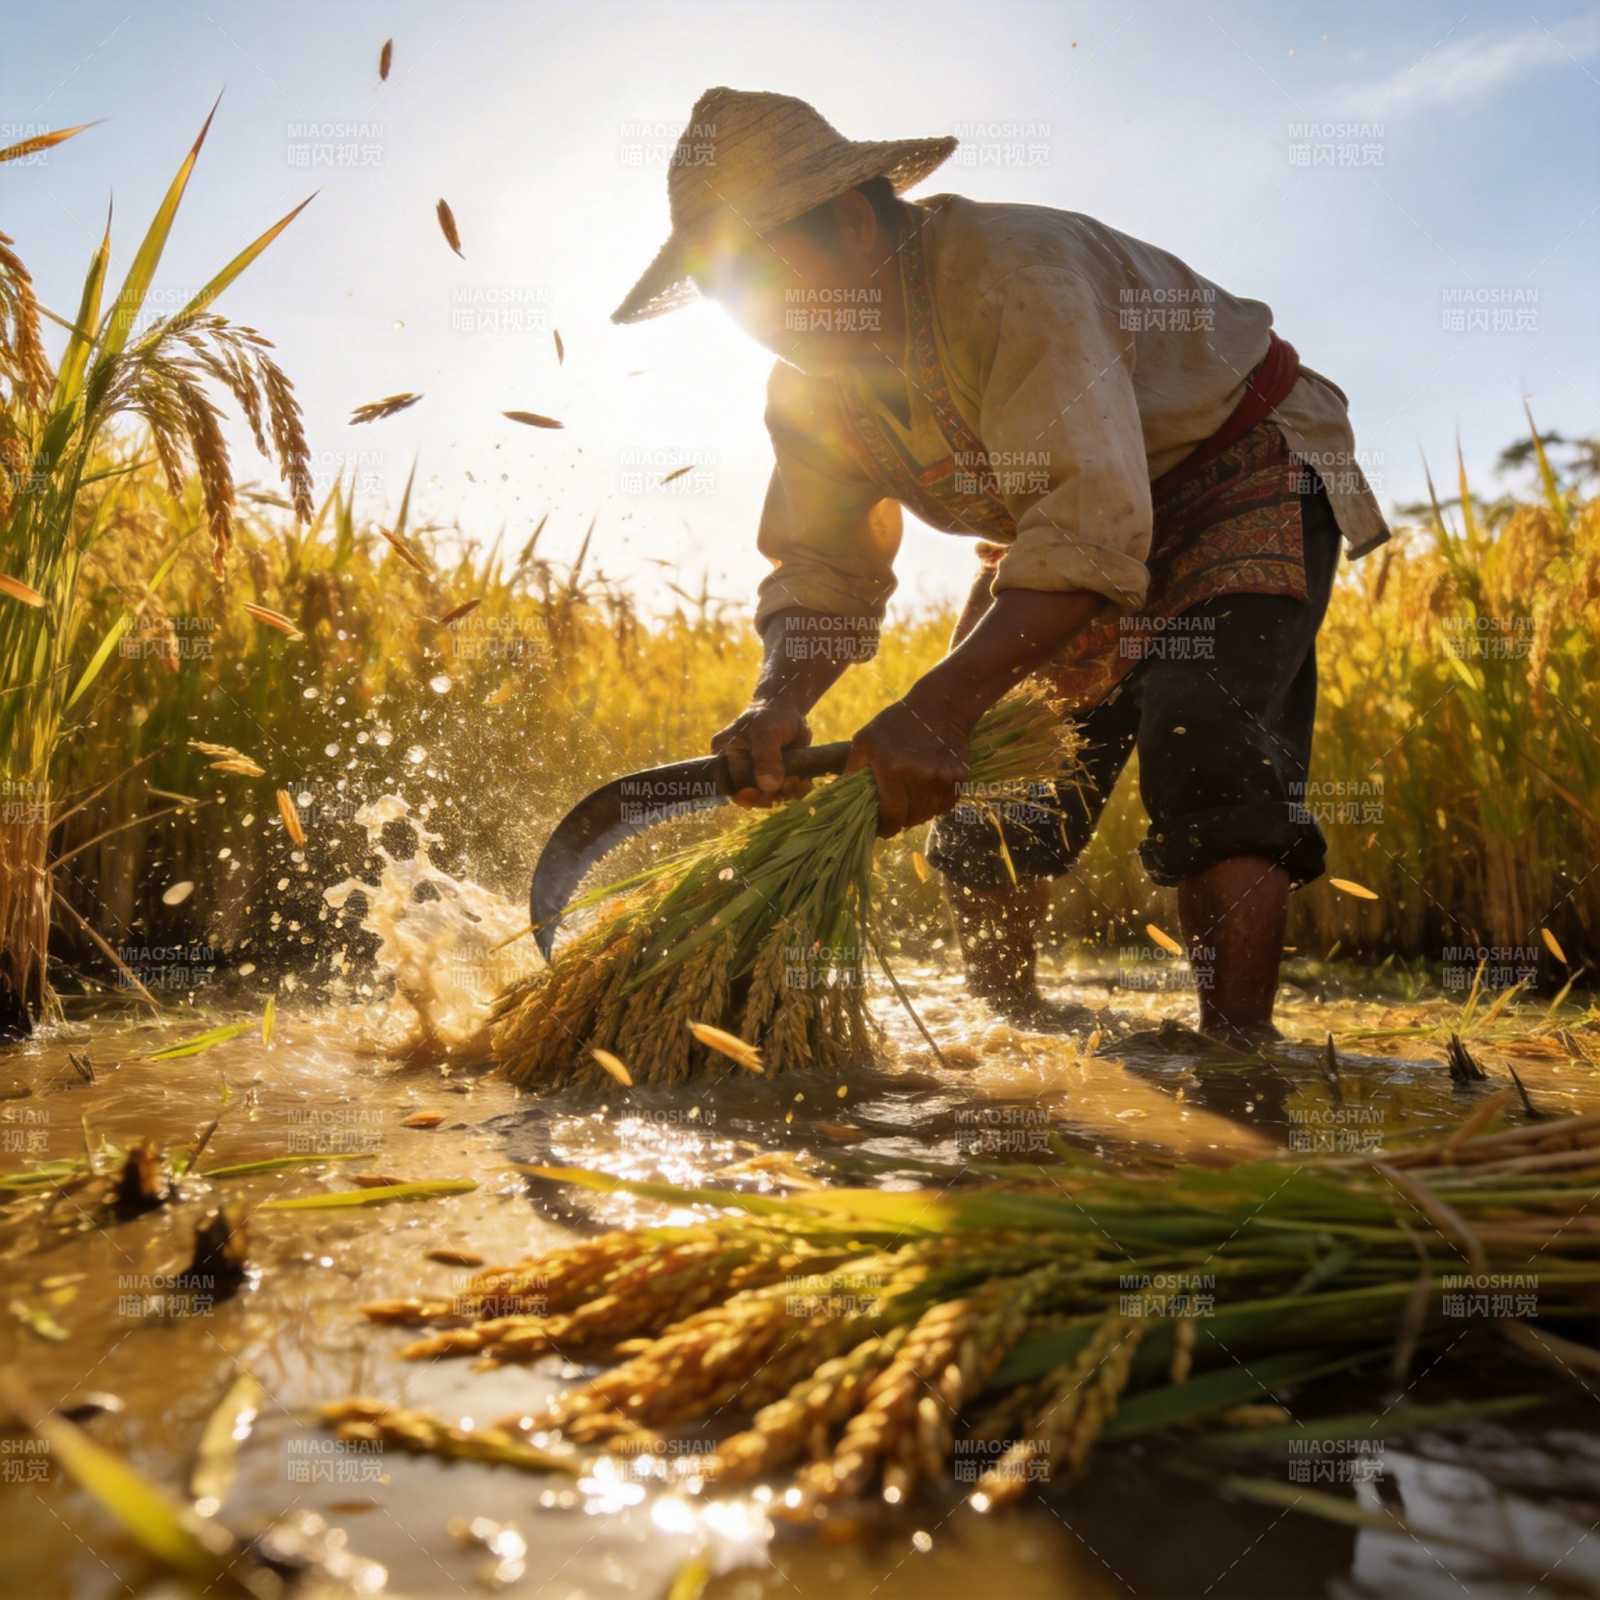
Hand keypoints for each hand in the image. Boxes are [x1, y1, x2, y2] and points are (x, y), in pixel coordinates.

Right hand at [712, 700, 813, 807]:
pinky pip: (782, 793)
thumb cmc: (770, 716)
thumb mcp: (766, 734)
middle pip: (749, 795)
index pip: (731, 784)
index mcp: (723, 755)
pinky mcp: (773, 777)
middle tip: (790, 784)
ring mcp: (755, 774)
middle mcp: (735, 768)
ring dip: (786, 793)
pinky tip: (804, 782)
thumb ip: (765, 758)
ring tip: (799, 781)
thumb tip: (768, 788)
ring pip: (768, 796)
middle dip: (771, 795)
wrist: (788, 709)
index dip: (749, 794)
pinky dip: (795, 791)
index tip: (768, 792)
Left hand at [846, 698, 971, 836]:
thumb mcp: (865, 740)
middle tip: (895, 810)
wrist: (940, 706)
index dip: (885, 828)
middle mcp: (920, 777)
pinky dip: (935, 803)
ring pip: (928, 814)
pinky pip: (945, 805)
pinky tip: (927, 789)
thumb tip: (842, 797)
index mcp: (892, 770)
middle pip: (910, 818)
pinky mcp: (960, 778)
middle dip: (900, 819)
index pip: (891, 817)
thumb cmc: (897, 723)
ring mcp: (942, 779)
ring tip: (910, 797)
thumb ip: (852, 770)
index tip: (882, 828)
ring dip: (918, 812)